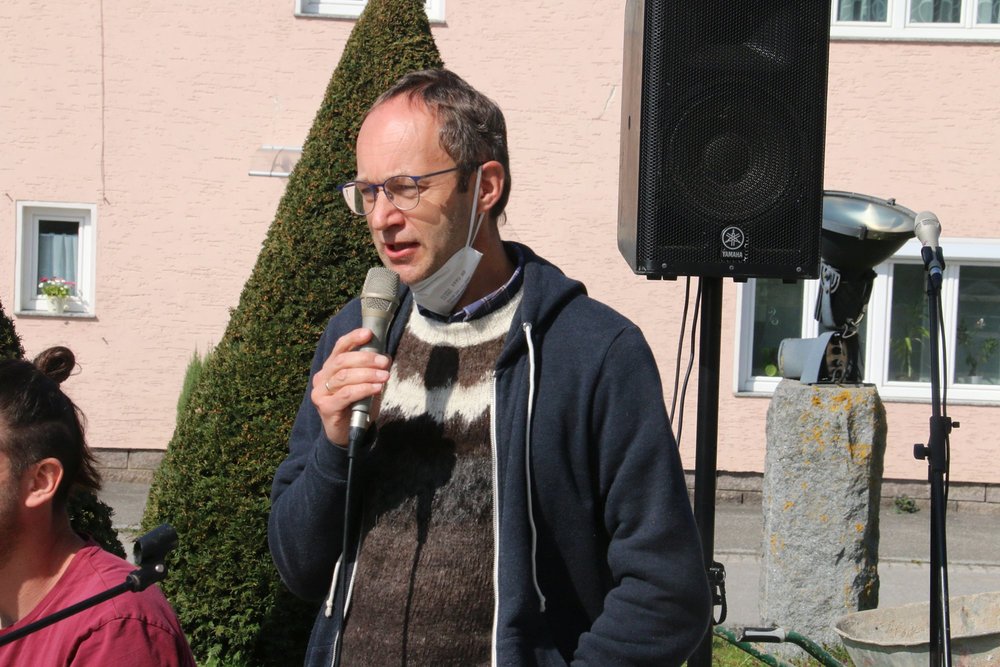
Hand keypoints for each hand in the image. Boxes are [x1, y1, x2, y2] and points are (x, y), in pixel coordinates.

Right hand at [312, 328, 390, 446]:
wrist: (346, 434)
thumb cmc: (356, 406)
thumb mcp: (364, 385)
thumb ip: (370, 371)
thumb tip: (385, 357)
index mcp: (330, 368)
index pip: (339, 348)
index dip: (353, 338)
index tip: (368, 333)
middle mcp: (322, 378)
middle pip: (342, 361)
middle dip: (366, 359)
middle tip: (384, 362)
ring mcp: (321, 393)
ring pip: (345, 376)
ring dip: (368, 374)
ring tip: (384, 376)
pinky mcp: (326, 407)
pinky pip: (347, 394)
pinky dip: (364, 389)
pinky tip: (377, 388)